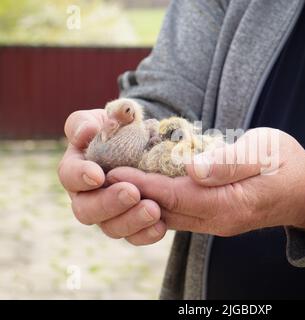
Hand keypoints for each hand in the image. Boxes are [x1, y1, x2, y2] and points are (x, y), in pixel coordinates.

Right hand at [58, 109, 166, 244]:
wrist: (146, 142)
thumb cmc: (120, 127)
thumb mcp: (105, 118)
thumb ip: (88, 122)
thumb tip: (86, 132)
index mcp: (77, 168)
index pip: (69, 176)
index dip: (80, 177)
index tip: (97, 175)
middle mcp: (88, 195)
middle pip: (86, 210)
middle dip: (109, 203)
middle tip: (132, 193)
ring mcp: (109, 213)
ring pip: (111, 227)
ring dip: (131, 221)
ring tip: (153, 210)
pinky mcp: (131, 223)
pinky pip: (134, 236)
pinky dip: (146, 234)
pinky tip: (161, 227)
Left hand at [107, 128, 304, 237]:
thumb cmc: (286, 165)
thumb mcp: (264, 152)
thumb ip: (229, 162)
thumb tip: (192, 169)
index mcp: (228, 204)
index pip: (173, 196)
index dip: (141, 183)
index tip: (112, 169)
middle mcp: (217, 219)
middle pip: (165, 210)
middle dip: (133, 194)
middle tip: (102, 175)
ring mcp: (216, 222)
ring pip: (170, 214)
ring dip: (143, 198)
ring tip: (117, 179)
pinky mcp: (216, 216)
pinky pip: (181, 212)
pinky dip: (160, 199)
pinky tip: (148, 184)